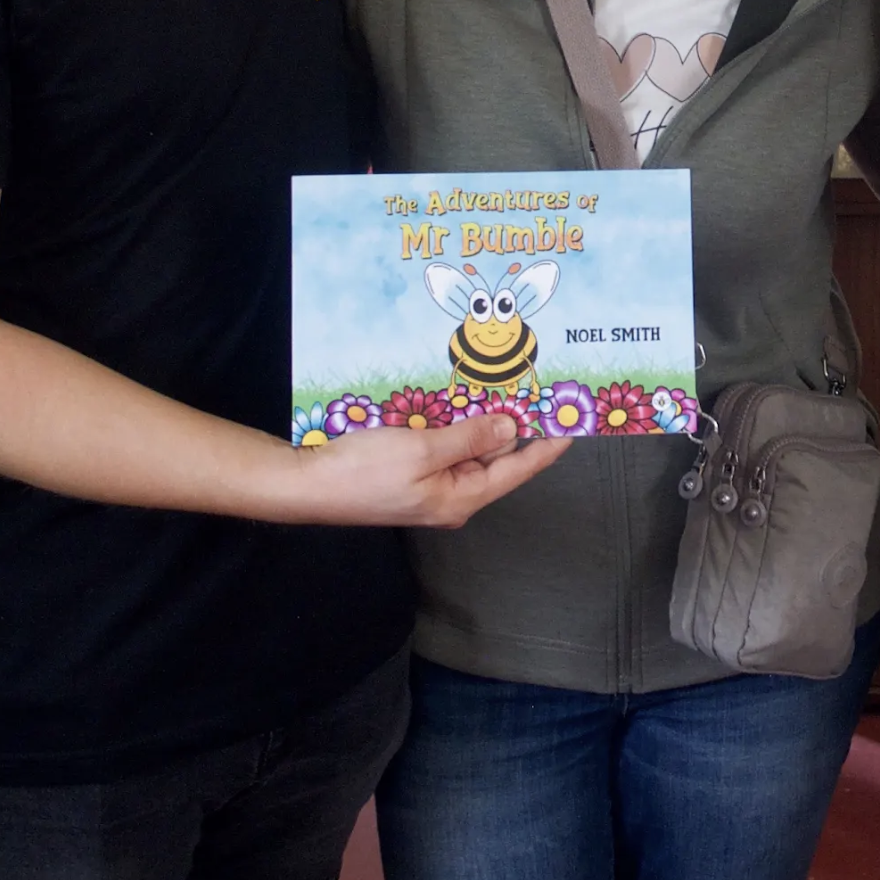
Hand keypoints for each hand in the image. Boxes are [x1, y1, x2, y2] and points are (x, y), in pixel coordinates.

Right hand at [283, 413, 569, 526]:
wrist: (305, 483)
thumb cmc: (362, 473)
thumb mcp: (423, 451)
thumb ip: (470, 438)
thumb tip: (512, 428)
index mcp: (462, 497)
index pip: (520, 468)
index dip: (548, 443)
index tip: (574, 419)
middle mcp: (452, 493)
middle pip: (498, 455)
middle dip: (518, 422)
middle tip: (543, 386)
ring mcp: (431, 482)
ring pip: (472, 445)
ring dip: (486, 416)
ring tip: (512, 382)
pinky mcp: (411, 468)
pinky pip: (447, 442)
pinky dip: (459, 420)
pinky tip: (464, 394)